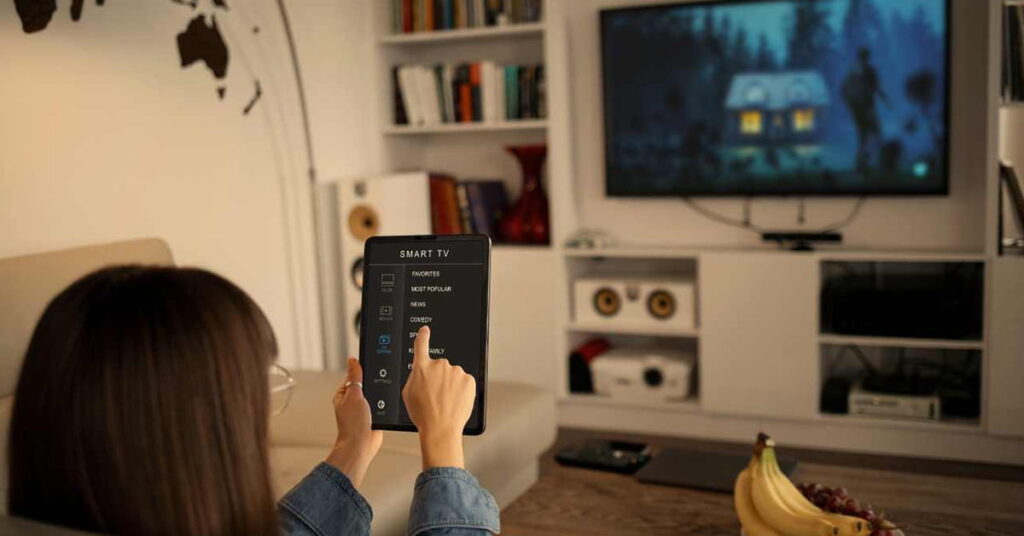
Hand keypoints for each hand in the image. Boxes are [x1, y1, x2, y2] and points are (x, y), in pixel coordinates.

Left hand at [325, 357, 382, 487]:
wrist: (362, 445)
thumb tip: (352, 360)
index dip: (363, 371)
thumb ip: (355, 377)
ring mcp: (363, 409)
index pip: (354, 376)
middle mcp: (352, 401)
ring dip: (380, 395)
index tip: (372, 367)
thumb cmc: (353, 424)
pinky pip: (381, 404)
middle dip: (373, 384)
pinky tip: (386, 405)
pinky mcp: (374, 416)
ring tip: (380, 399)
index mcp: (343, 394)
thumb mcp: (354, 395)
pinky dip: (385, 404)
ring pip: (375, 394)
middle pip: (366, 384)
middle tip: (377, 387)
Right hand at [402, 326, 475, 468]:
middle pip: (440, 368)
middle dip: (439, 378)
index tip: (425, 330)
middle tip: (436, 395)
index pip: (421, 345)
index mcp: (422, 368)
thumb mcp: (407, 394)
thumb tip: (420, 373)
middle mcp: (440, 365)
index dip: (423, 336)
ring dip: (451, 385)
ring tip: (445, 401)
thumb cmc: (423, 414)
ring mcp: (456, 371)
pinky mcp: (469, 380)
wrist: (440, 428)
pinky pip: (464, 382)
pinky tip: (455, 401)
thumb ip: (414, 377)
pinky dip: (461, 390)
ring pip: (453, 376)